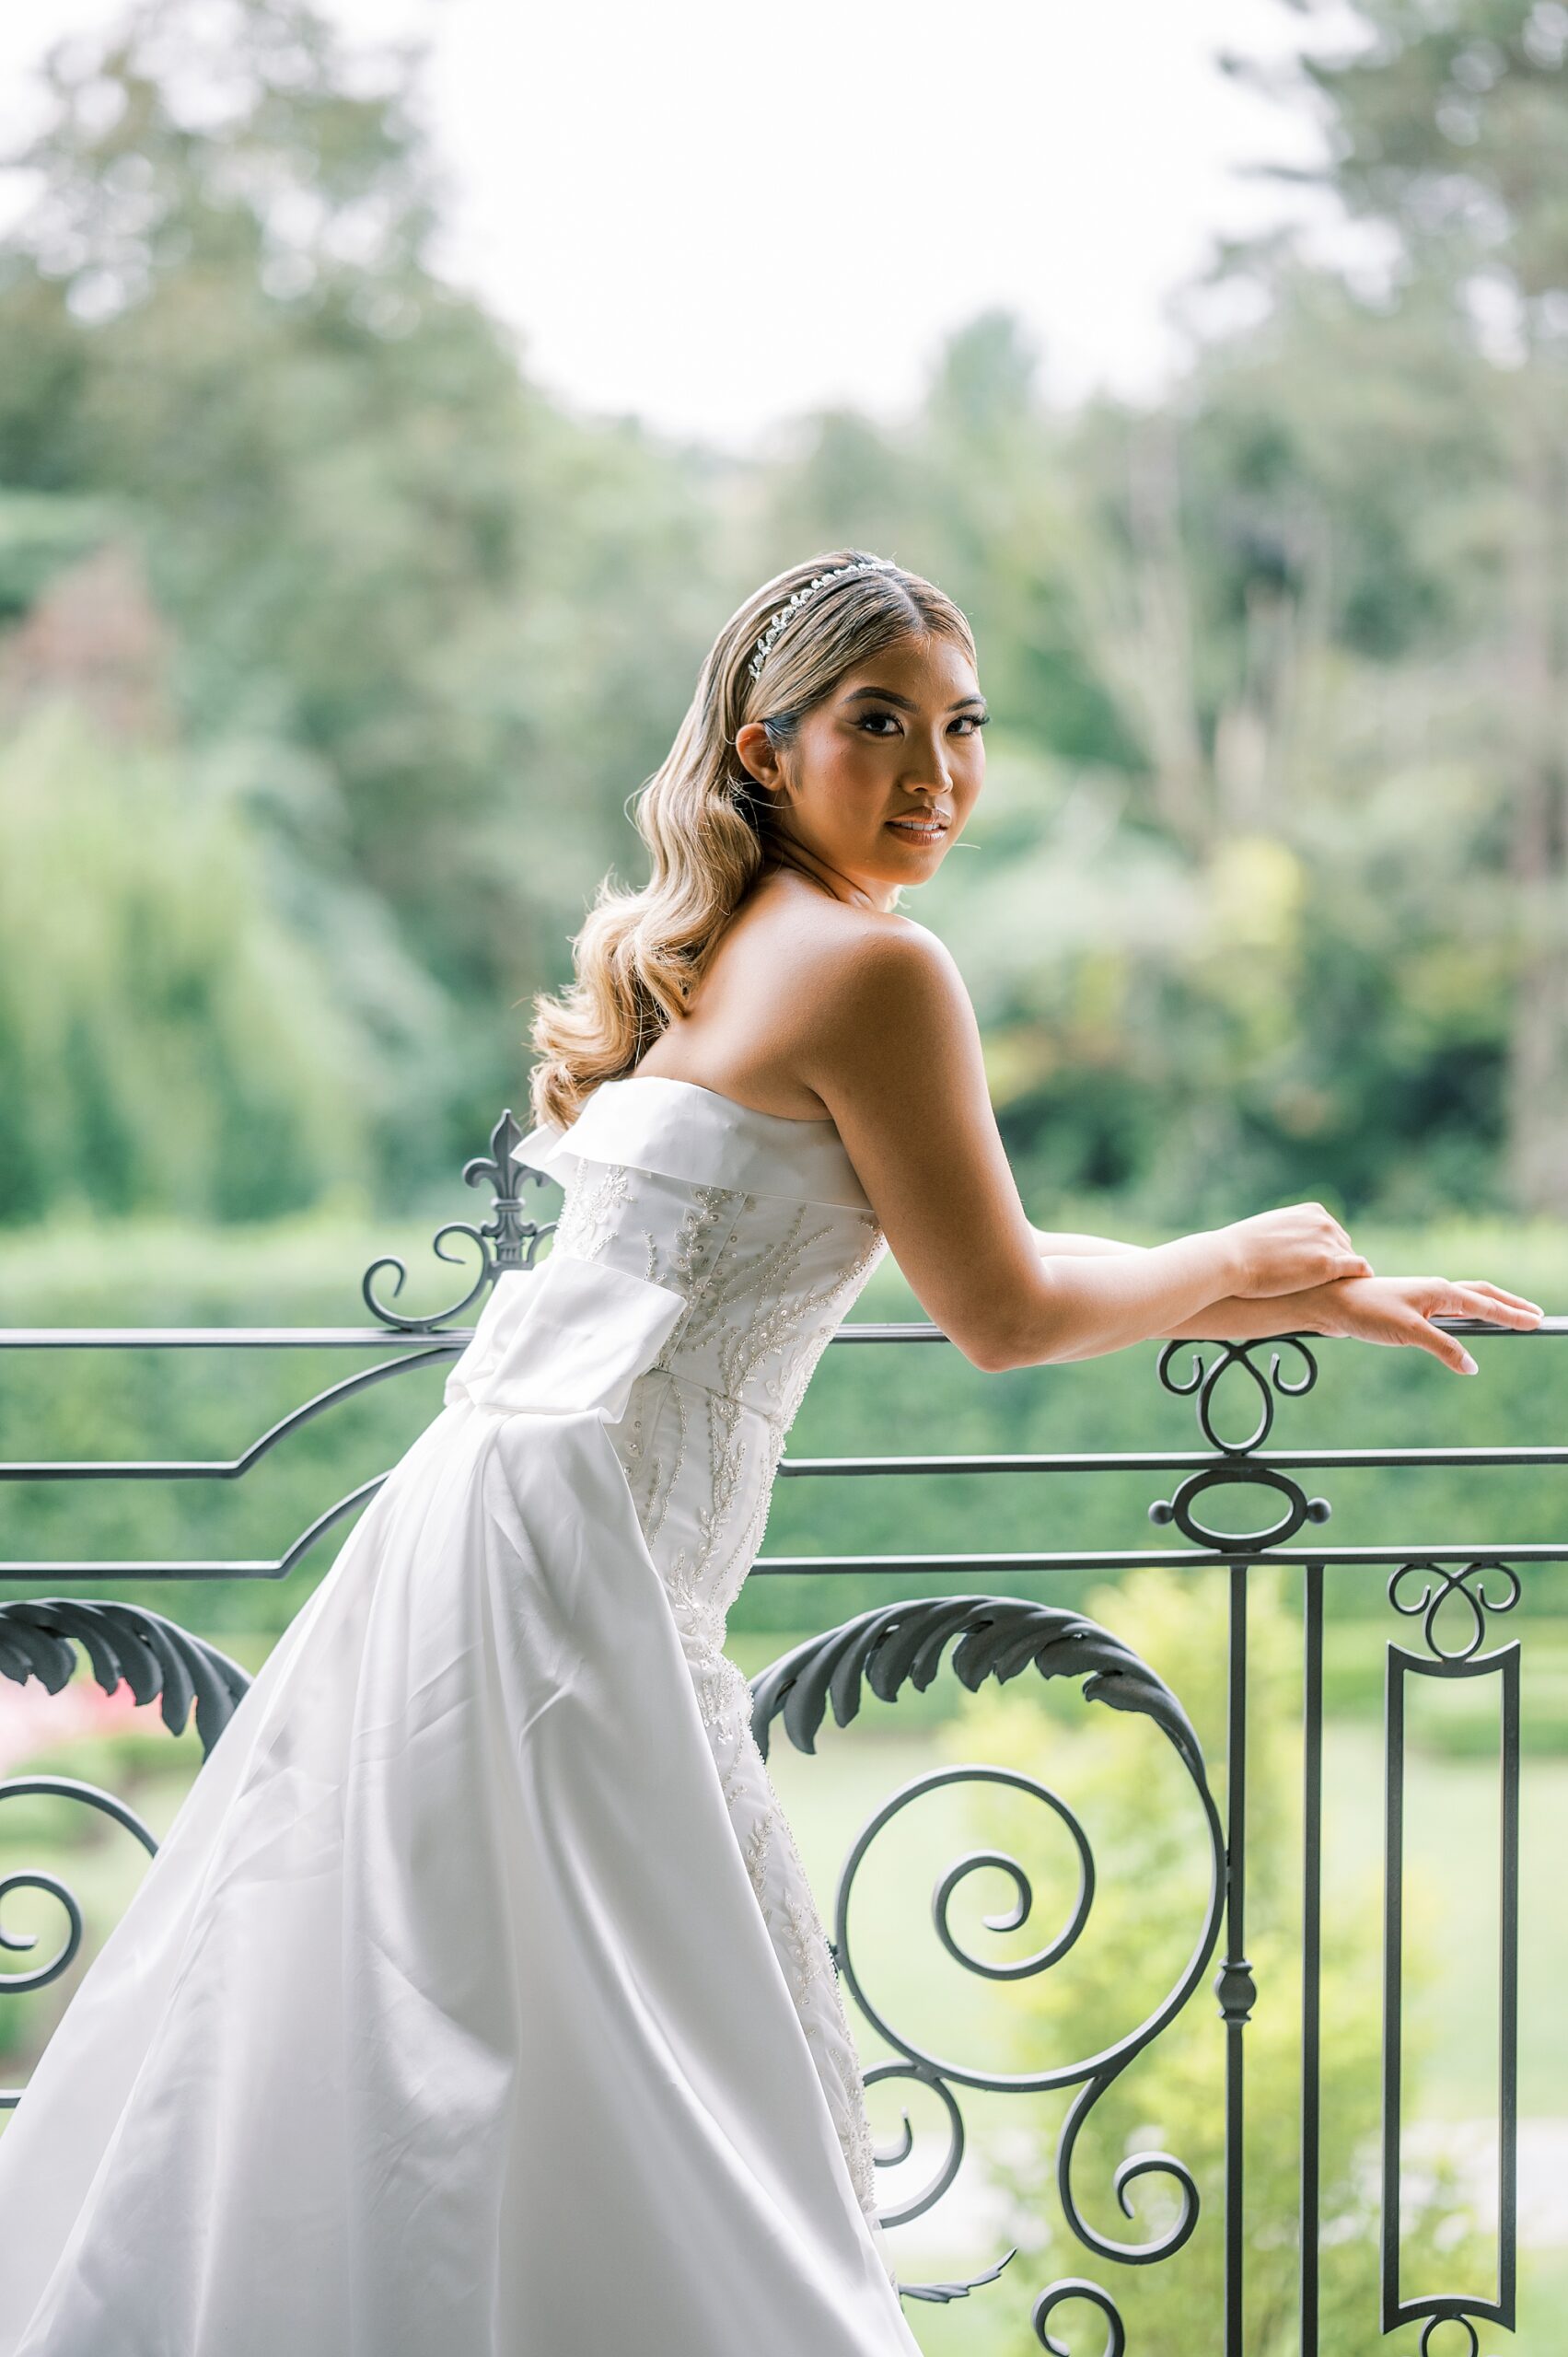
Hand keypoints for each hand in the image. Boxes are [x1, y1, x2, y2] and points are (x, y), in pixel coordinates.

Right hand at [1219, 1202, 1373, 1299]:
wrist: (1232, 1259)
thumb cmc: (1242, 1248)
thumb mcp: (1270, 1229)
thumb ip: (1287, 1233)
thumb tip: (1286, 1245)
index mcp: (1311, 1211)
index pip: (1332, 1232)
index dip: (1327, 1250)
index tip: (1322, 1266)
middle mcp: (1324, 1222)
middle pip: (1343, 1245)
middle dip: (1339, 1262)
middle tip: (1335, 1282)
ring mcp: (1327, 1242)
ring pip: (1351, 1259)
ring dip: (1348, 1273)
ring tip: (1348, 1288)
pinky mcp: (1328, 1265)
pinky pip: (1358, 1269)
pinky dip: (1362, 1276)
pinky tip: (1362, 1287)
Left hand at [1313, 1273, 1543, 1374]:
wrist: (1331, 1303)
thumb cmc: (1367, 1312)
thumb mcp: (1409, 1332)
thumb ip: (1443, 1348)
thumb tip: (1471, 1366)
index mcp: (1441, 1291)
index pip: (1487, 1304)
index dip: (1513, 1315)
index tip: (1539, 1321)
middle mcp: (1436, 1291)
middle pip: (1484, 1296)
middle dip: (1511, 1306)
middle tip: (1537, 1316)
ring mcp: (1424, 1299)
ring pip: (1468, 1301)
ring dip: (1492, 1308)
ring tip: (1512, 1317)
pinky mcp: (1412, 1310)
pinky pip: (1451, 1312)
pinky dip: (1469, 1316)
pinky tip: (1470, 1325)